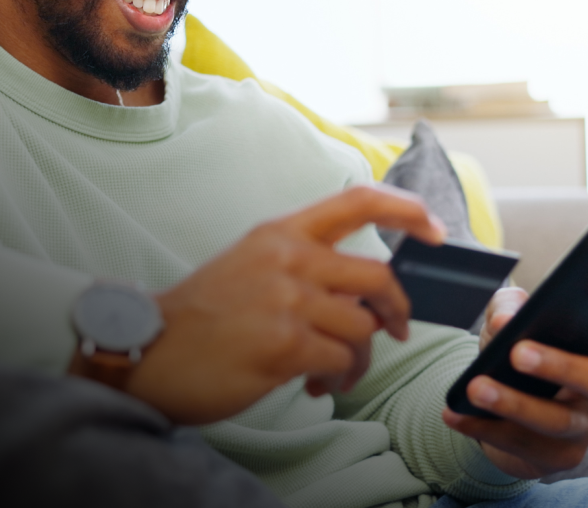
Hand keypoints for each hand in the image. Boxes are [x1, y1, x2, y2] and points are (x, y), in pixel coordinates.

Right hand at [95, 185, 444, 424]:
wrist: (151, 347)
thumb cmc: (206, 310)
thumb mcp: (254, 262)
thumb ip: (308, 264)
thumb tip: (368, 296)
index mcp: (281, 231)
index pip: (358, 201)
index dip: (406, 210)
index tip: (436, 229)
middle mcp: (288, 257)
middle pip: (378, 275)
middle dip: (398, 308)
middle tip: (395, 328)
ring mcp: (287, 299)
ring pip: (364, 326)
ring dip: (362, 357)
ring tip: (338, 371)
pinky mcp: (284, 344)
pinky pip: (342, 362)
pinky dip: (339, 379)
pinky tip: (315, 386)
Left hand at [442, 286, 587, 478]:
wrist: (504, 405)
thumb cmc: (517, 348)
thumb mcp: (512, 318)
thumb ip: (509, 306)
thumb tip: (505, 322)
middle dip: (559, 365)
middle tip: (518, 352)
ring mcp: (584, 426)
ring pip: (556, 420)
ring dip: (513, 403)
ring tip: (475, 387)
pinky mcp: (557, 457)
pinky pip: (521, 444)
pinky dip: (482, 427)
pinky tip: (455, 413)